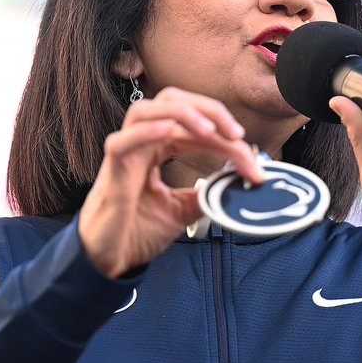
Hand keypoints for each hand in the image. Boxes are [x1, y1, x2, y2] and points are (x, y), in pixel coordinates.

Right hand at [78, 87, 264, 276]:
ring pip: (145, 110)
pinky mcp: (111, 173)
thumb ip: (205, 194)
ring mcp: (124, 155)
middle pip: (172, 101)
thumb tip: (233, 183)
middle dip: (208, 109)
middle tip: (237, 134)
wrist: (109, 260)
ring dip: (181, 113)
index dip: (225, 134)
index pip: (194, 125)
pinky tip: (171, 131)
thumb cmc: (137, 231)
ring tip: (210, 130)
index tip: (252, 160)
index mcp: (158, 148)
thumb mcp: (182, 211)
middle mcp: (141, 144)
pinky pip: (121, 142)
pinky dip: (146, 132)